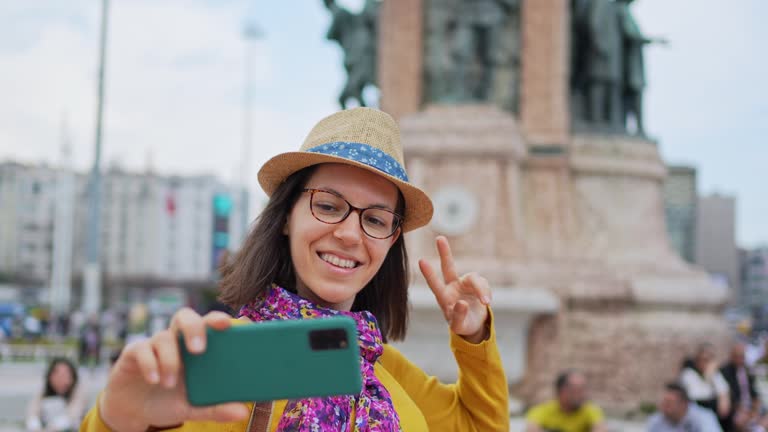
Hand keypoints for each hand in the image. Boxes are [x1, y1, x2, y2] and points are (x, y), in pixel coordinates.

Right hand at [99, 309, 249, 431]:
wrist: (134, 410)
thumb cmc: (170, 400)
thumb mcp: (193, 407)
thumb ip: (216, 408)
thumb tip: (242, 413)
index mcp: (197, 347)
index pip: (209, 323)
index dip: (218, 319)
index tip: (227, 324)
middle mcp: (177, 340)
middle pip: (185, 317)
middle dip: (193, 328)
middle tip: (198, 350)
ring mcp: (155, 344)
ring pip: (164, 337)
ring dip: (170, 360)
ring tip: (170, 384)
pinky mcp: (134, 352)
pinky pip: (142, 349)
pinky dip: (149, 364)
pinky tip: (154, 380)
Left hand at [419, 236, 491, 342]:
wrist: (474, 323)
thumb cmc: (462, 324)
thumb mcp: (458, 326)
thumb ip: (458, 316)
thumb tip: (462, 303)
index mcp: (444, 297)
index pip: (435, 284)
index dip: (429, 273)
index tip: (421, 261)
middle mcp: (453, 286)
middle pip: (448, 266)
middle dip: (445, 252)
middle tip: (439, 238)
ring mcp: (465, 283)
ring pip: (474, 279)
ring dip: (481, 290)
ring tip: (486, 302)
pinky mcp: (477, 283)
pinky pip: (484, 284)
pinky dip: (486, 293)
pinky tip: (486, 302)